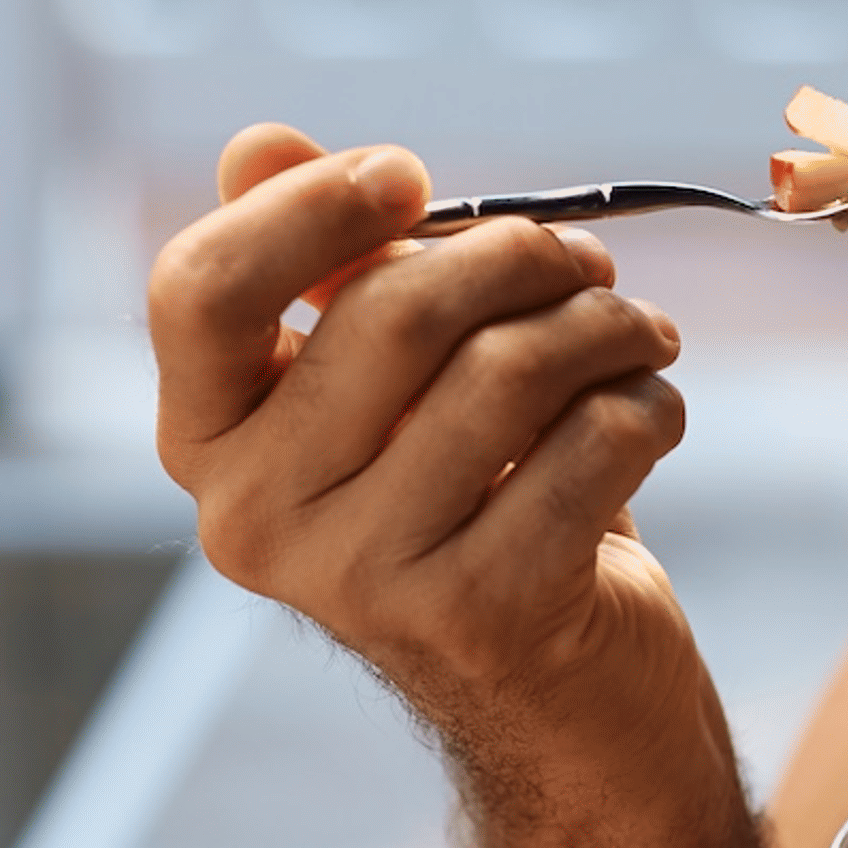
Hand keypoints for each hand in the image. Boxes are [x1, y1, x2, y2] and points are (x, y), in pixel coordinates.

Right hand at [150, 124, 718, 804]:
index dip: (308, 209)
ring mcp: (359, 578)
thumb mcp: (393, 381)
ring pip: (508, 371)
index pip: (199, 291)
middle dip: (523, 258)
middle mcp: (252, 520)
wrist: (566, 704)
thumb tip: (258, 144)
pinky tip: (649, 418)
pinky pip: (591, 443)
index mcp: (207, 443)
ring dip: (608, 327)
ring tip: (639, 335)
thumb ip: (327, 263)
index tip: (411, 175)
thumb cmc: (476, 502)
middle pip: (390, 314)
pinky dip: (646, 407)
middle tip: (588, 264)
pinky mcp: (479, 612)